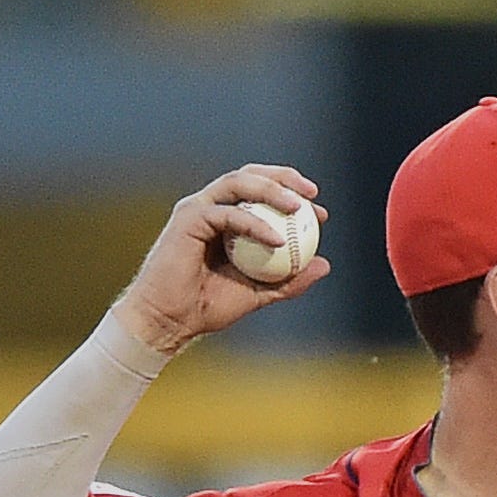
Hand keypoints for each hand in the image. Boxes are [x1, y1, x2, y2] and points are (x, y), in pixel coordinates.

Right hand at [109, 166, 330, 357]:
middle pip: (249, 176)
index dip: (292, 195)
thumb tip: (325, 265)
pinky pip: (228, 214)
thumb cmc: (208, 306)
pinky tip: (279, 239)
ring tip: (299, 207)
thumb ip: (290, 280)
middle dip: (283, 177)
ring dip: (271, 189)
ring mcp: (197, 209)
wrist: (171, 321)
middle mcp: (211, 207)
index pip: (261, 193)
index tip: (321, 213)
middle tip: (312, 194)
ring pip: (237, 183)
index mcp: (226, 219)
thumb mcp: (260, 293)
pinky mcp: (187, 219)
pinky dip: (255, 224)